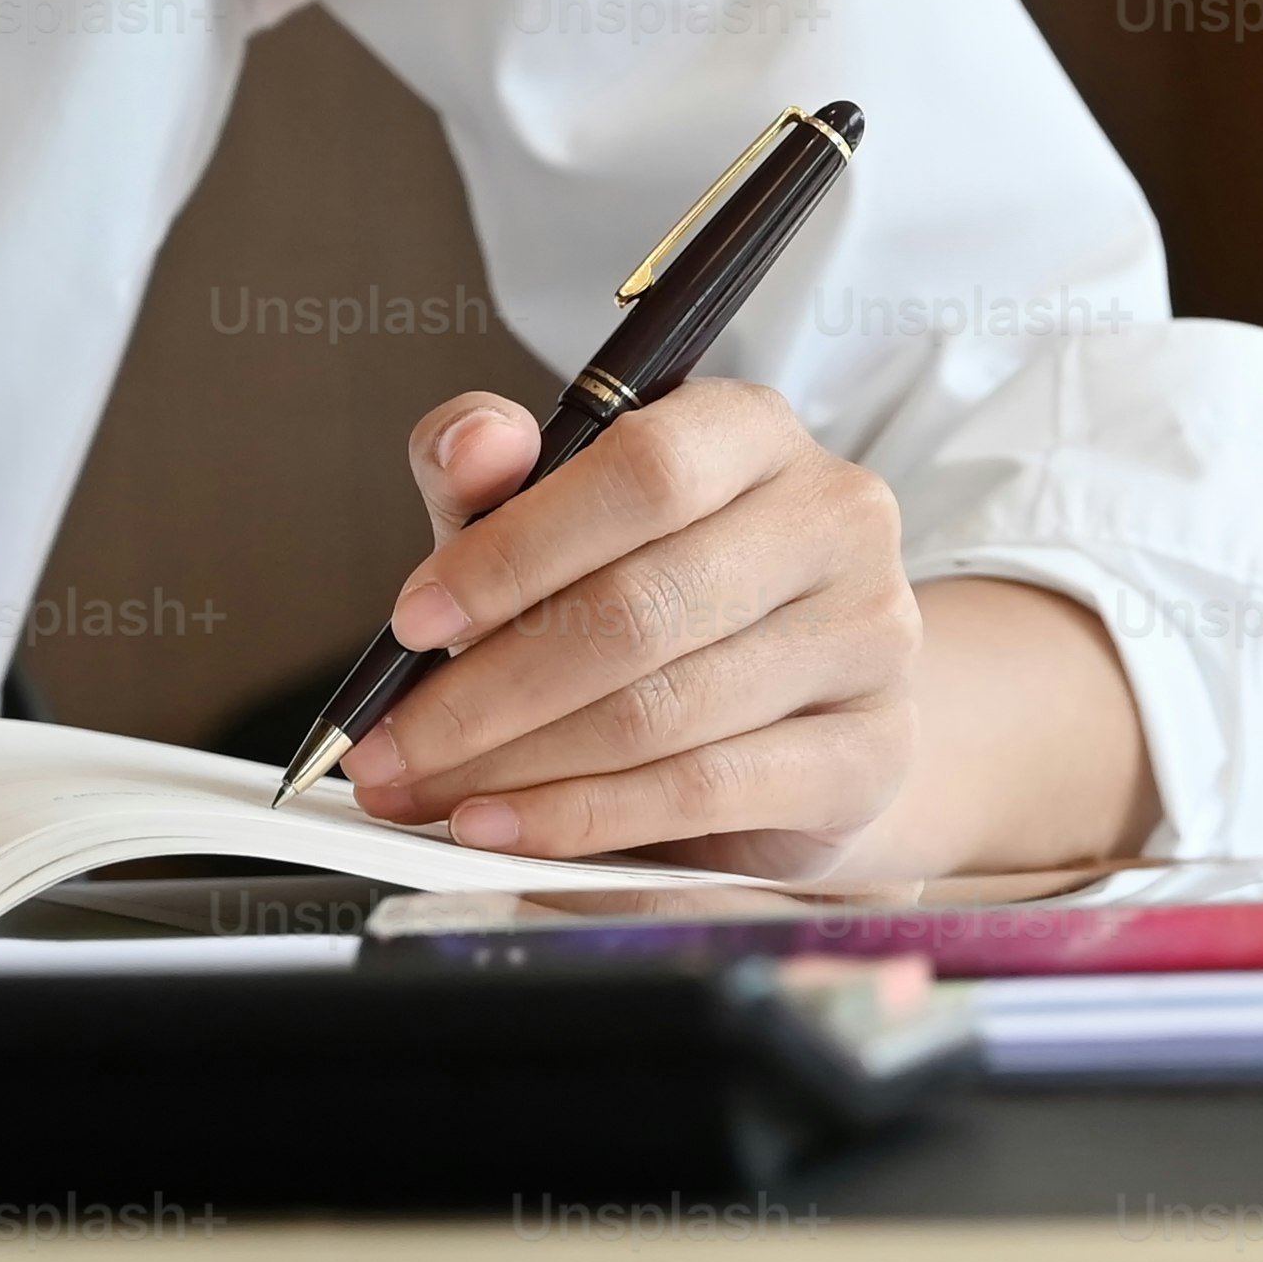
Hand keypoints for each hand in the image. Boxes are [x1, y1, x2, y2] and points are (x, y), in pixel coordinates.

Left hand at [332, 382, 921, 876]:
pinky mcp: (871, 753)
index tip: (412, 623)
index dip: (515, 551)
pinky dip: (586, 818)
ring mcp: (870, 638)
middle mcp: (835, 519)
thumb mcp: (554, 524)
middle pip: (643, 608)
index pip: (642, 472)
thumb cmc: (658, 598)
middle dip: (489, 689)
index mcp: (754, 432)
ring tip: (428, 794)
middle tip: (391, 747)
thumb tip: (475, 445)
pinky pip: (705, 791)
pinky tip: (508, 830)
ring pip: (664, 710)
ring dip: (520, 765)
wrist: (796, 709)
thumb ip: (492, 476)